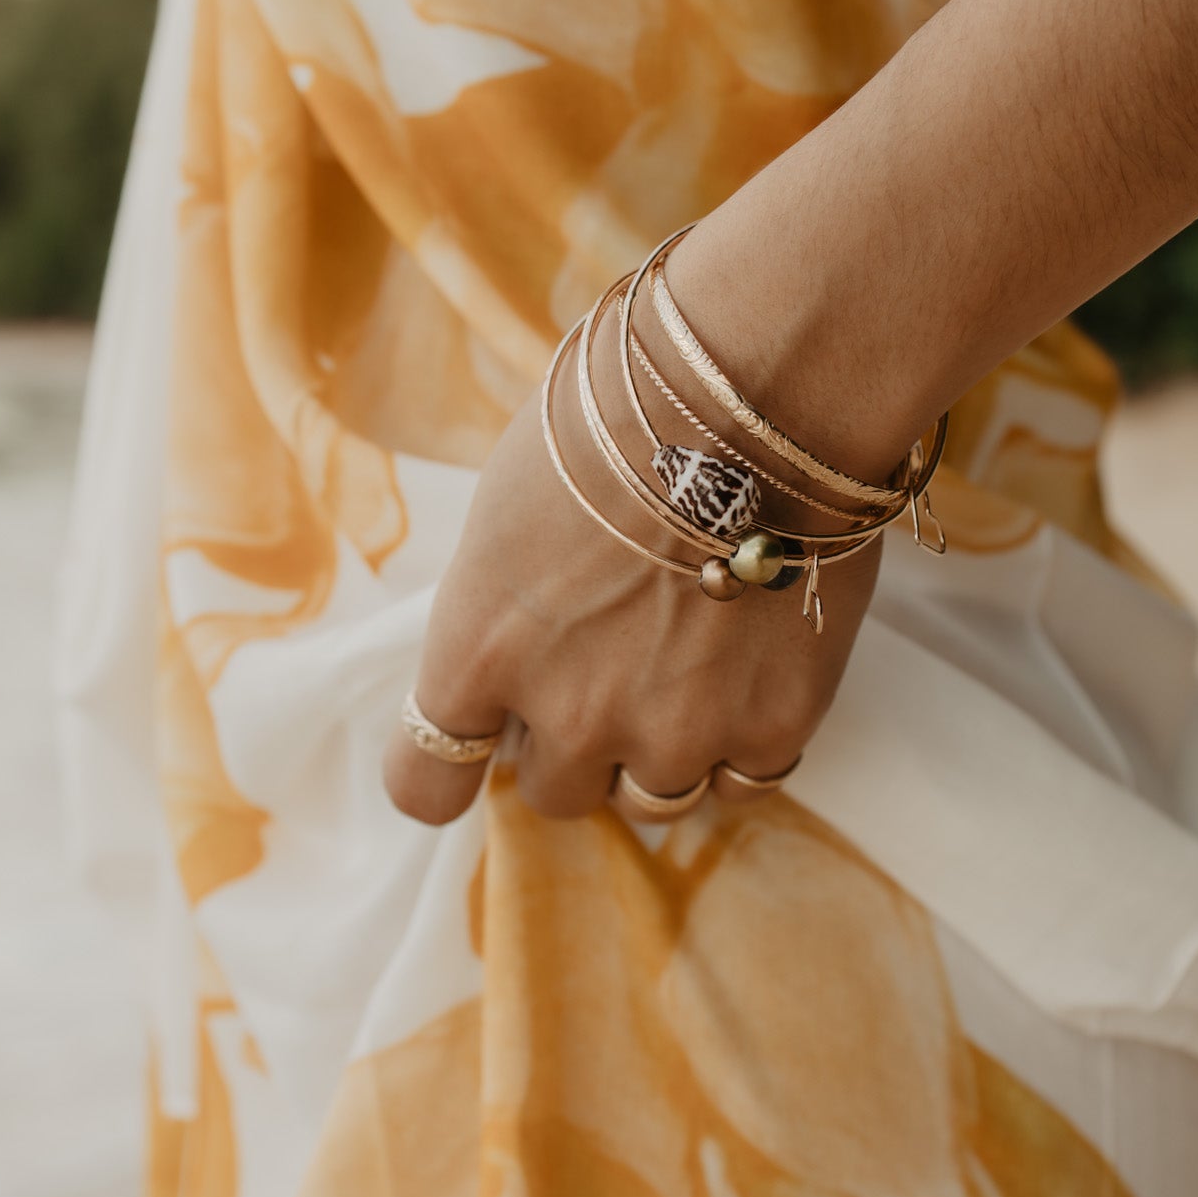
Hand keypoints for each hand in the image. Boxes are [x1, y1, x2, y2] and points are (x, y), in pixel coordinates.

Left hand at [380, 301, 880, 825]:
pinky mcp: (772, 727)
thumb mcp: (507, 509)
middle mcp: (569, 714)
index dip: (448, 773)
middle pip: (554, 792)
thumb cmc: (616, 418)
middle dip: (574, 740)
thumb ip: (500, 609)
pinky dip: (740, 744)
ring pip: (652, 800)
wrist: (755, 396)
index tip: (476, 748)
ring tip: (689, 665)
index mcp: (479, 651)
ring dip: (659, 750)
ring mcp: (675, 731)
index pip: (425, 782)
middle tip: (613, 661)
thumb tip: (517, 648)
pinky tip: (747, 676)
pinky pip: (742, 783)